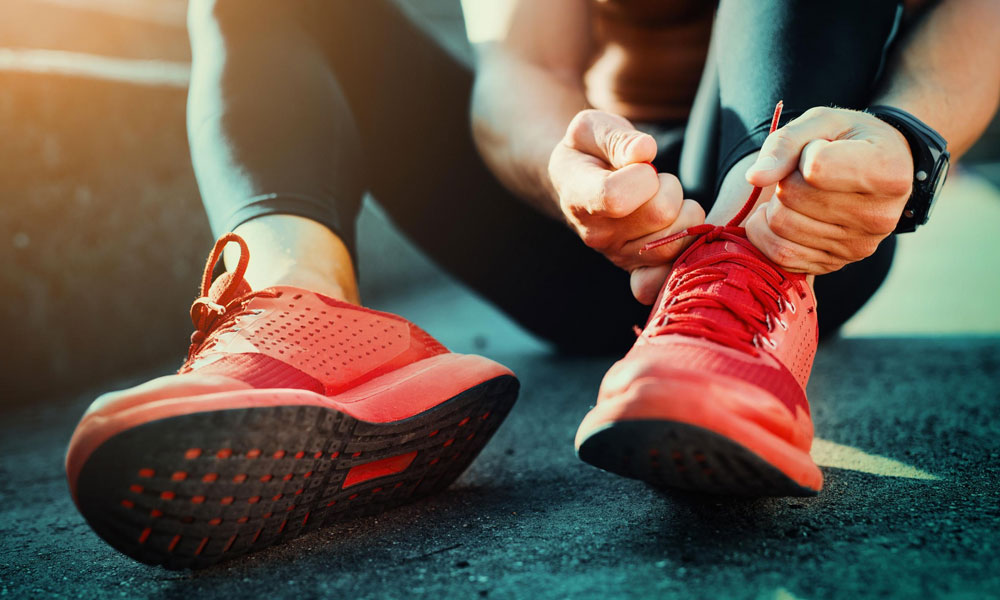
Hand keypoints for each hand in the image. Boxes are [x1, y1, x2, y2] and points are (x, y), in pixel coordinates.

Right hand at [548, 109, 704, 302]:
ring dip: (682, 212)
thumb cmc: (588, 150)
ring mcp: (619, 255)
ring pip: (677, 239)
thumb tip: (645, 151)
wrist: (580, 182)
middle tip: (654, 179)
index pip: (617, 197)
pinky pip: (670, 274)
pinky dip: (684, 251)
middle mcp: (597, 234)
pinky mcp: (639, 269)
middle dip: (669, 186)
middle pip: (660, 214)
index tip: (639, 162)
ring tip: (661, 199)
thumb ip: (615, 137)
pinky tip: (675, 228)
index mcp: (579, 196)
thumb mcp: (590, 128)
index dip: (642, 175)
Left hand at [744, 106, 912, 273]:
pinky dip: (767, 231)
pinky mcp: (834, 265)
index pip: (815, 168)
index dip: (804, 153)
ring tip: (799, 192)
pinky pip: (780, 255)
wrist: (877, 170)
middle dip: (787, 179)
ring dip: (777, 204)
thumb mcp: (821, 122)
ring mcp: (857, 247)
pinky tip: (783, 213)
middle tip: (804, 173)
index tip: (821, 148)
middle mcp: (879, 216)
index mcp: (888, 172)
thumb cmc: (847, 140)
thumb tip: (754, 178)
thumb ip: (784, 144)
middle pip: (792, 197)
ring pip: (781, 226)